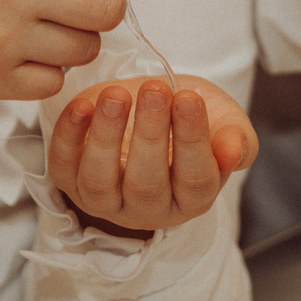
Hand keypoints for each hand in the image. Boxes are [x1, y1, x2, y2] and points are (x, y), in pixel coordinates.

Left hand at [49, 74, 256, 236]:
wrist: (152, 106)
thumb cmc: (190, 116)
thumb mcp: (226, 122)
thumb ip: (238, 140)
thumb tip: (232, 151)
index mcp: (192, 198)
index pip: (194, 179)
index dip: (192, 140)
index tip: (189, 99)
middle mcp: (148, 208)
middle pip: (146, 183)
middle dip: (150, 135)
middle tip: (155, 92)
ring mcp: (106, 199)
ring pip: (100, 182)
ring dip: (105, 138)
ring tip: (117, 96)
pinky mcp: (71, 180)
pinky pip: (63, 167)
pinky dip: (68, 138)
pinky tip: (83, 105)